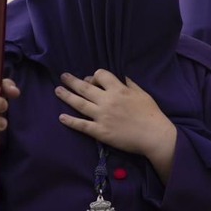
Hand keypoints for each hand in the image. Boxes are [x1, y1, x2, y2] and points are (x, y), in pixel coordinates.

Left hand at [57, 70, 176, 162]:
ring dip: (66, 96)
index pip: (100, 75)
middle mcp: (107, 101)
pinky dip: (70, 121)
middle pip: (85, 88)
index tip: (93, 79)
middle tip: (63, 77)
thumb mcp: (142, 94)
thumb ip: (130, 84)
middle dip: (72, 81)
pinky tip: (61, 117)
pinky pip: (81, 125)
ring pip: (79, 104)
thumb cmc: (151, 113)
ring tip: (57, 90)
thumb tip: (122, 77)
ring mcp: (101, 116)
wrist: (153, 135)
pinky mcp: (100, 131)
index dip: (95, 75)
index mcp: (118, 90)